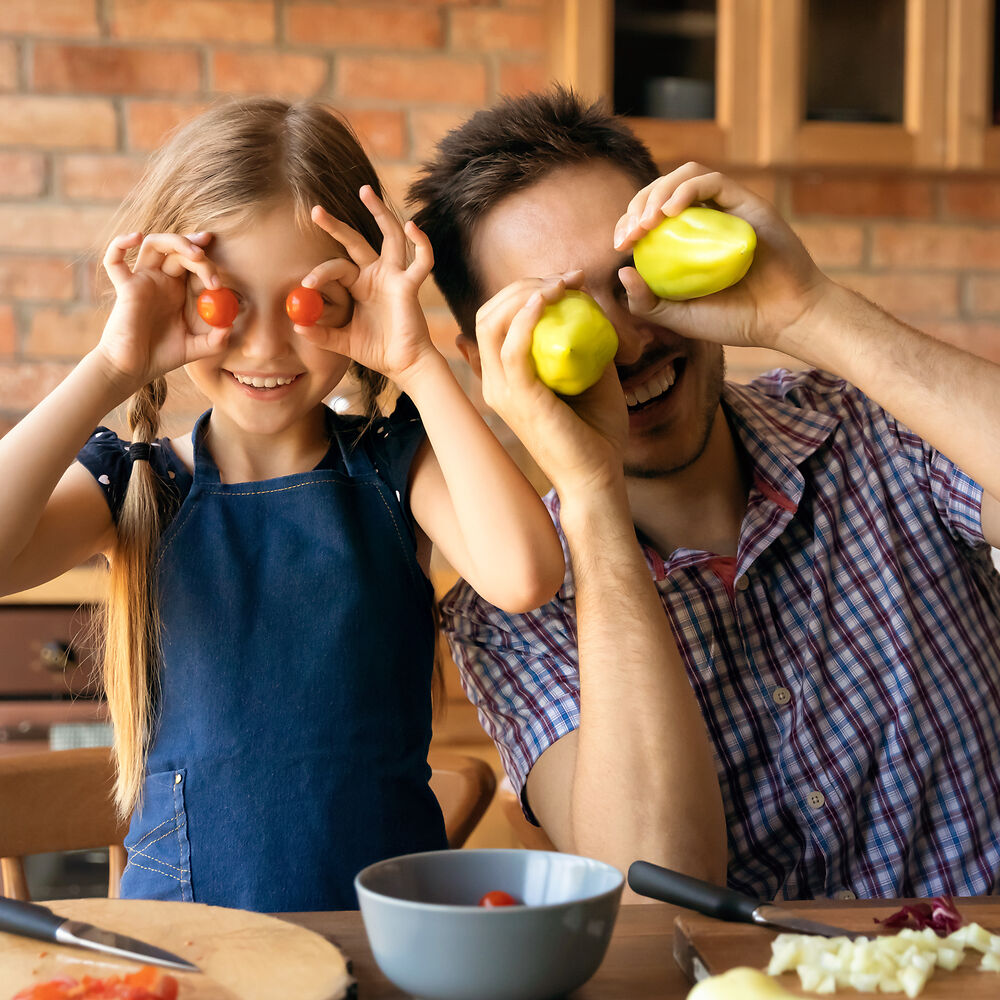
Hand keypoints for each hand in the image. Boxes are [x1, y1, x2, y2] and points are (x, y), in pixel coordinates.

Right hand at [98, 231, 229, 390]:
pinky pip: (114, 261)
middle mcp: (161, 280)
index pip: (193, 262)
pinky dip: (120, 243)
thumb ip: (216, 340)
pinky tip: (135, 236)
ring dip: (176, 241)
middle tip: (210, 267)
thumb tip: (230, 325)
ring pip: (154, 245)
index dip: (207, 257)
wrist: (134, 369)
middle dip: (198, 252)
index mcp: (178, 290)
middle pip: (177, 250)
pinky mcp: (126, 287)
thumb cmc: (162, 357)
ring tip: (196, 254)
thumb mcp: (196, 348)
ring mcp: (142, 280)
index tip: (222, 269)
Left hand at [294, 186, 438, 384]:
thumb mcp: (343, 342)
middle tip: (316, 210)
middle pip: (356, 240)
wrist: (404, 366)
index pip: (337, 267)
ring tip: (365, 191)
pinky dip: (421, 243)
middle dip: (336, 225)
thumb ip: (321, 334)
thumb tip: (297, 326)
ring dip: (380, 212)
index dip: (321, 272)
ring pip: (389, 236)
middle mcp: (377, 275)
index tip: (305, 285)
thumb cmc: (377, 352)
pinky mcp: (410, 286)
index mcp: (360, 286)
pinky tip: (412, 227)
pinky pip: (421, 261)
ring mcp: (394, 277)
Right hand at [476, 273, 628, 497]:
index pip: (495, 320)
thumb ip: (580, 342)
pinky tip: (549, 299)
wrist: (598, 476)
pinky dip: (526, 317)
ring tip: (560, 284)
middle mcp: (495, 383)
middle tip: (566, 279)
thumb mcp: (590, 375)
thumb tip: (583, 306)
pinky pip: (511, 348)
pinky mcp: (519, 399)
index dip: (524, 289)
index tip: (567, 279)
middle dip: (523, 284)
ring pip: (491, 324)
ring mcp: (503, 391)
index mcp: (505, 378)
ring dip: (524, 293)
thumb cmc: (596, 431)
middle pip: (488, 314)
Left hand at [613, 162, 831, 352]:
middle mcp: (703, 219)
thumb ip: (647, 301)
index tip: (621, 245)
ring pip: (685, 175)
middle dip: (637, 205)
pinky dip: (685, 189)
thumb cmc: (733, 320)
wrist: (783, 319)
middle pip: (661, 190)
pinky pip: (711, 181)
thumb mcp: (678, 317)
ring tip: (647, 222)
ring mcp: (725, 208)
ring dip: (658, 192)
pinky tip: (670, 212)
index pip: (648, 216)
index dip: (628, 222)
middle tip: (630, 234)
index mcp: (685, 240)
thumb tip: (621, 271)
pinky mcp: (745, 201)